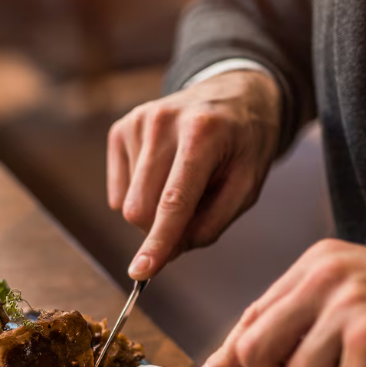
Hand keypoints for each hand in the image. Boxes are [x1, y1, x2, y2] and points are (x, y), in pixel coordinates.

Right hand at [107, 69, 281, 279]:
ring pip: (126, 204)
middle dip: (160, 229)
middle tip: (192, 214)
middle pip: (139, 209)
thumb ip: (211, 223)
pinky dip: (140, 194)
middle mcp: (163, 122)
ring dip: (154, 209)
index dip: (158, 241)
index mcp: (203, 134)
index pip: (173, 201)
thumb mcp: (248, 185)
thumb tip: (167, 252)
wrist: (232, 94)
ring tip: (183, 182)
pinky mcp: (121, 128)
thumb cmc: (244, 143)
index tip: (140, 273)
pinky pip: (118, 191)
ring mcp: (137, 122)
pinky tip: (164, 172)